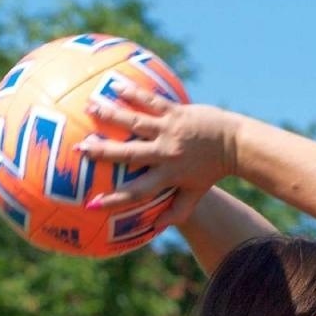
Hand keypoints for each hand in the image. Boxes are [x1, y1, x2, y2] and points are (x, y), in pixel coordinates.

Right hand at [79, 85, 237, 225]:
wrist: (235, 144)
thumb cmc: (212, 172)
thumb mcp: (195, 196)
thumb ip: (175, 212)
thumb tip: (153, 229)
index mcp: (168, 176)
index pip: (137, 192)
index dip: (114, 200)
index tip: (91, 204)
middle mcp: (166, 153)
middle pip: (129, 154)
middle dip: (103, 152)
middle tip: (80, 148)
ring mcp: (170, 130)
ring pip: (136, 123)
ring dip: (112, 114)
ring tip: (90, 106)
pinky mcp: (177, 112)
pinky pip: (151, 102)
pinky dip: (133, 94)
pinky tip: (115, 86)